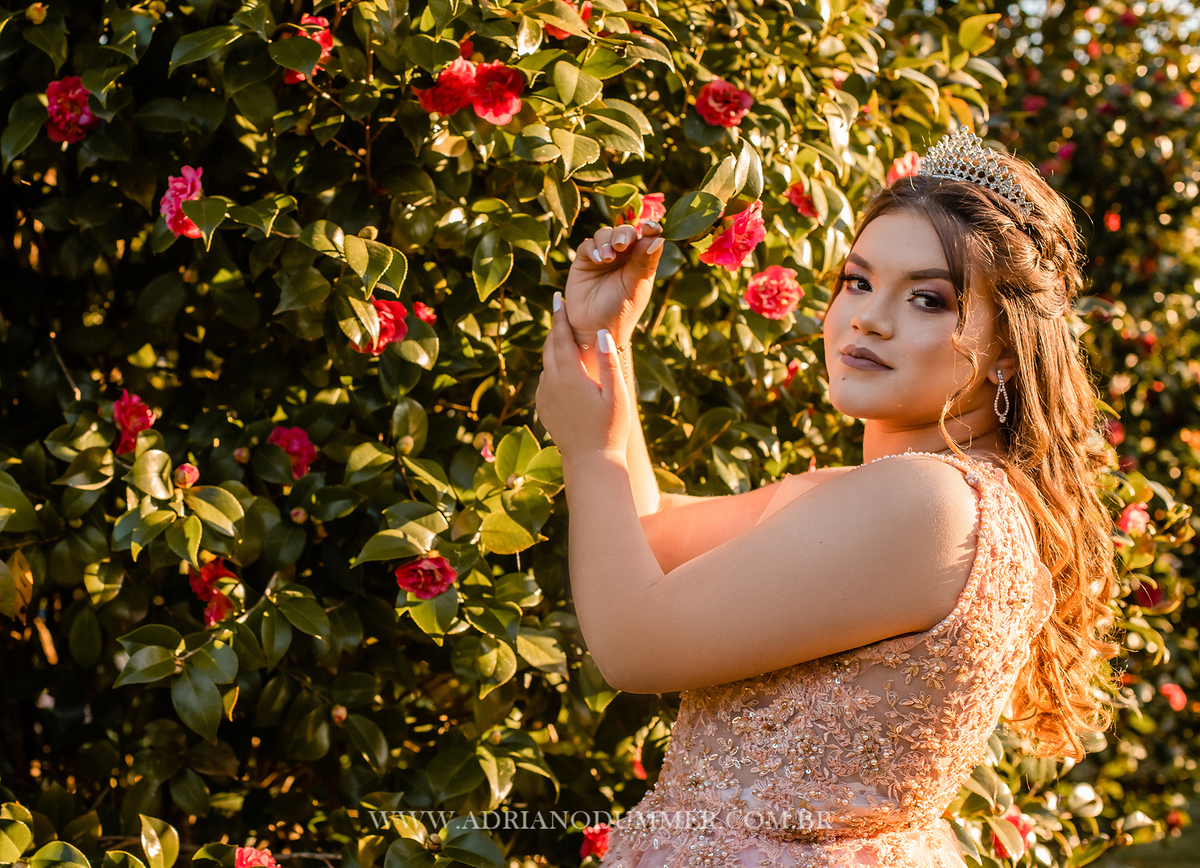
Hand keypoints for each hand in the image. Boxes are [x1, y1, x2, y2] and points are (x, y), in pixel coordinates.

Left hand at [535, 292, 630, 464]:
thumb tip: (601, 331)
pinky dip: (552, 369)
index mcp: (569, 376)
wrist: (591, 462)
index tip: (557, 298)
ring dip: (553, 348)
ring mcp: (544, 397)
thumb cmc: (611, 429)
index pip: (561, 337)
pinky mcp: (543, 408)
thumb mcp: (617, 394)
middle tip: (558, 309)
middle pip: (549, 347)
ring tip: (563, 336)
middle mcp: (551, 383)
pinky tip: (562, 368)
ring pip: (546, 364)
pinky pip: (545, 381)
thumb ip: (609, 361)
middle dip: (554, 328)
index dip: (559, 316)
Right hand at [565, 221, 664, 345]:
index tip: (650, 228)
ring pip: (606, 234)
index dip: (649, 229)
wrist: (595, 329)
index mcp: (641, 261)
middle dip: (624, 233)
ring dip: (607, 240)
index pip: (648, 238)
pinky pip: (588, 245)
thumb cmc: (621, 312)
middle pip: (625, 232)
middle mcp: (623, 256)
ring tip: (608, 258)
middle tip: (622, 244)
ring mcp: (603, 257)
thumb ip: (643, 262)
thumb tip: (657, 237)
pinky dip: (593, 248)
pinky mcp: (584, 261)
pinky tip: (598, 260)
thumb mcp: (635, 287)